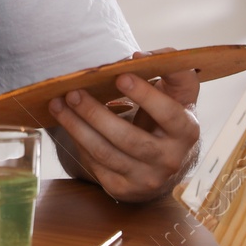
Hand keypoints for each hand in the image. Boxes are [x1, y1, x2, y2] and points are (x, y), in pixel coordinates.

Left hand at [49, 48, 200, 202]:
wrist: (167, 163)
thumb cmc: (169, 117)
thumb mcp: (179, 95)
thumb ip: (170, 70)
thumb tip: (140, 56)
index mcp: (186, 131)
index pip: (168, 114)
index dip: (145, 95)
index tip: (120, 75)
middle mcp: (170, 160)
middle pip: (128, 139)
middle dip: (95, 114)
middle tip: (72, 92)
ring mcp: (147, 179)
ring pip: (106, 153)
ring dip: (77, 127)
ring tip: (58, 104)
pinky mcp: (124, 189)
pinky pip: (96, 165)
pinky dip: (79, 143)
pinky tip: (68, 124)